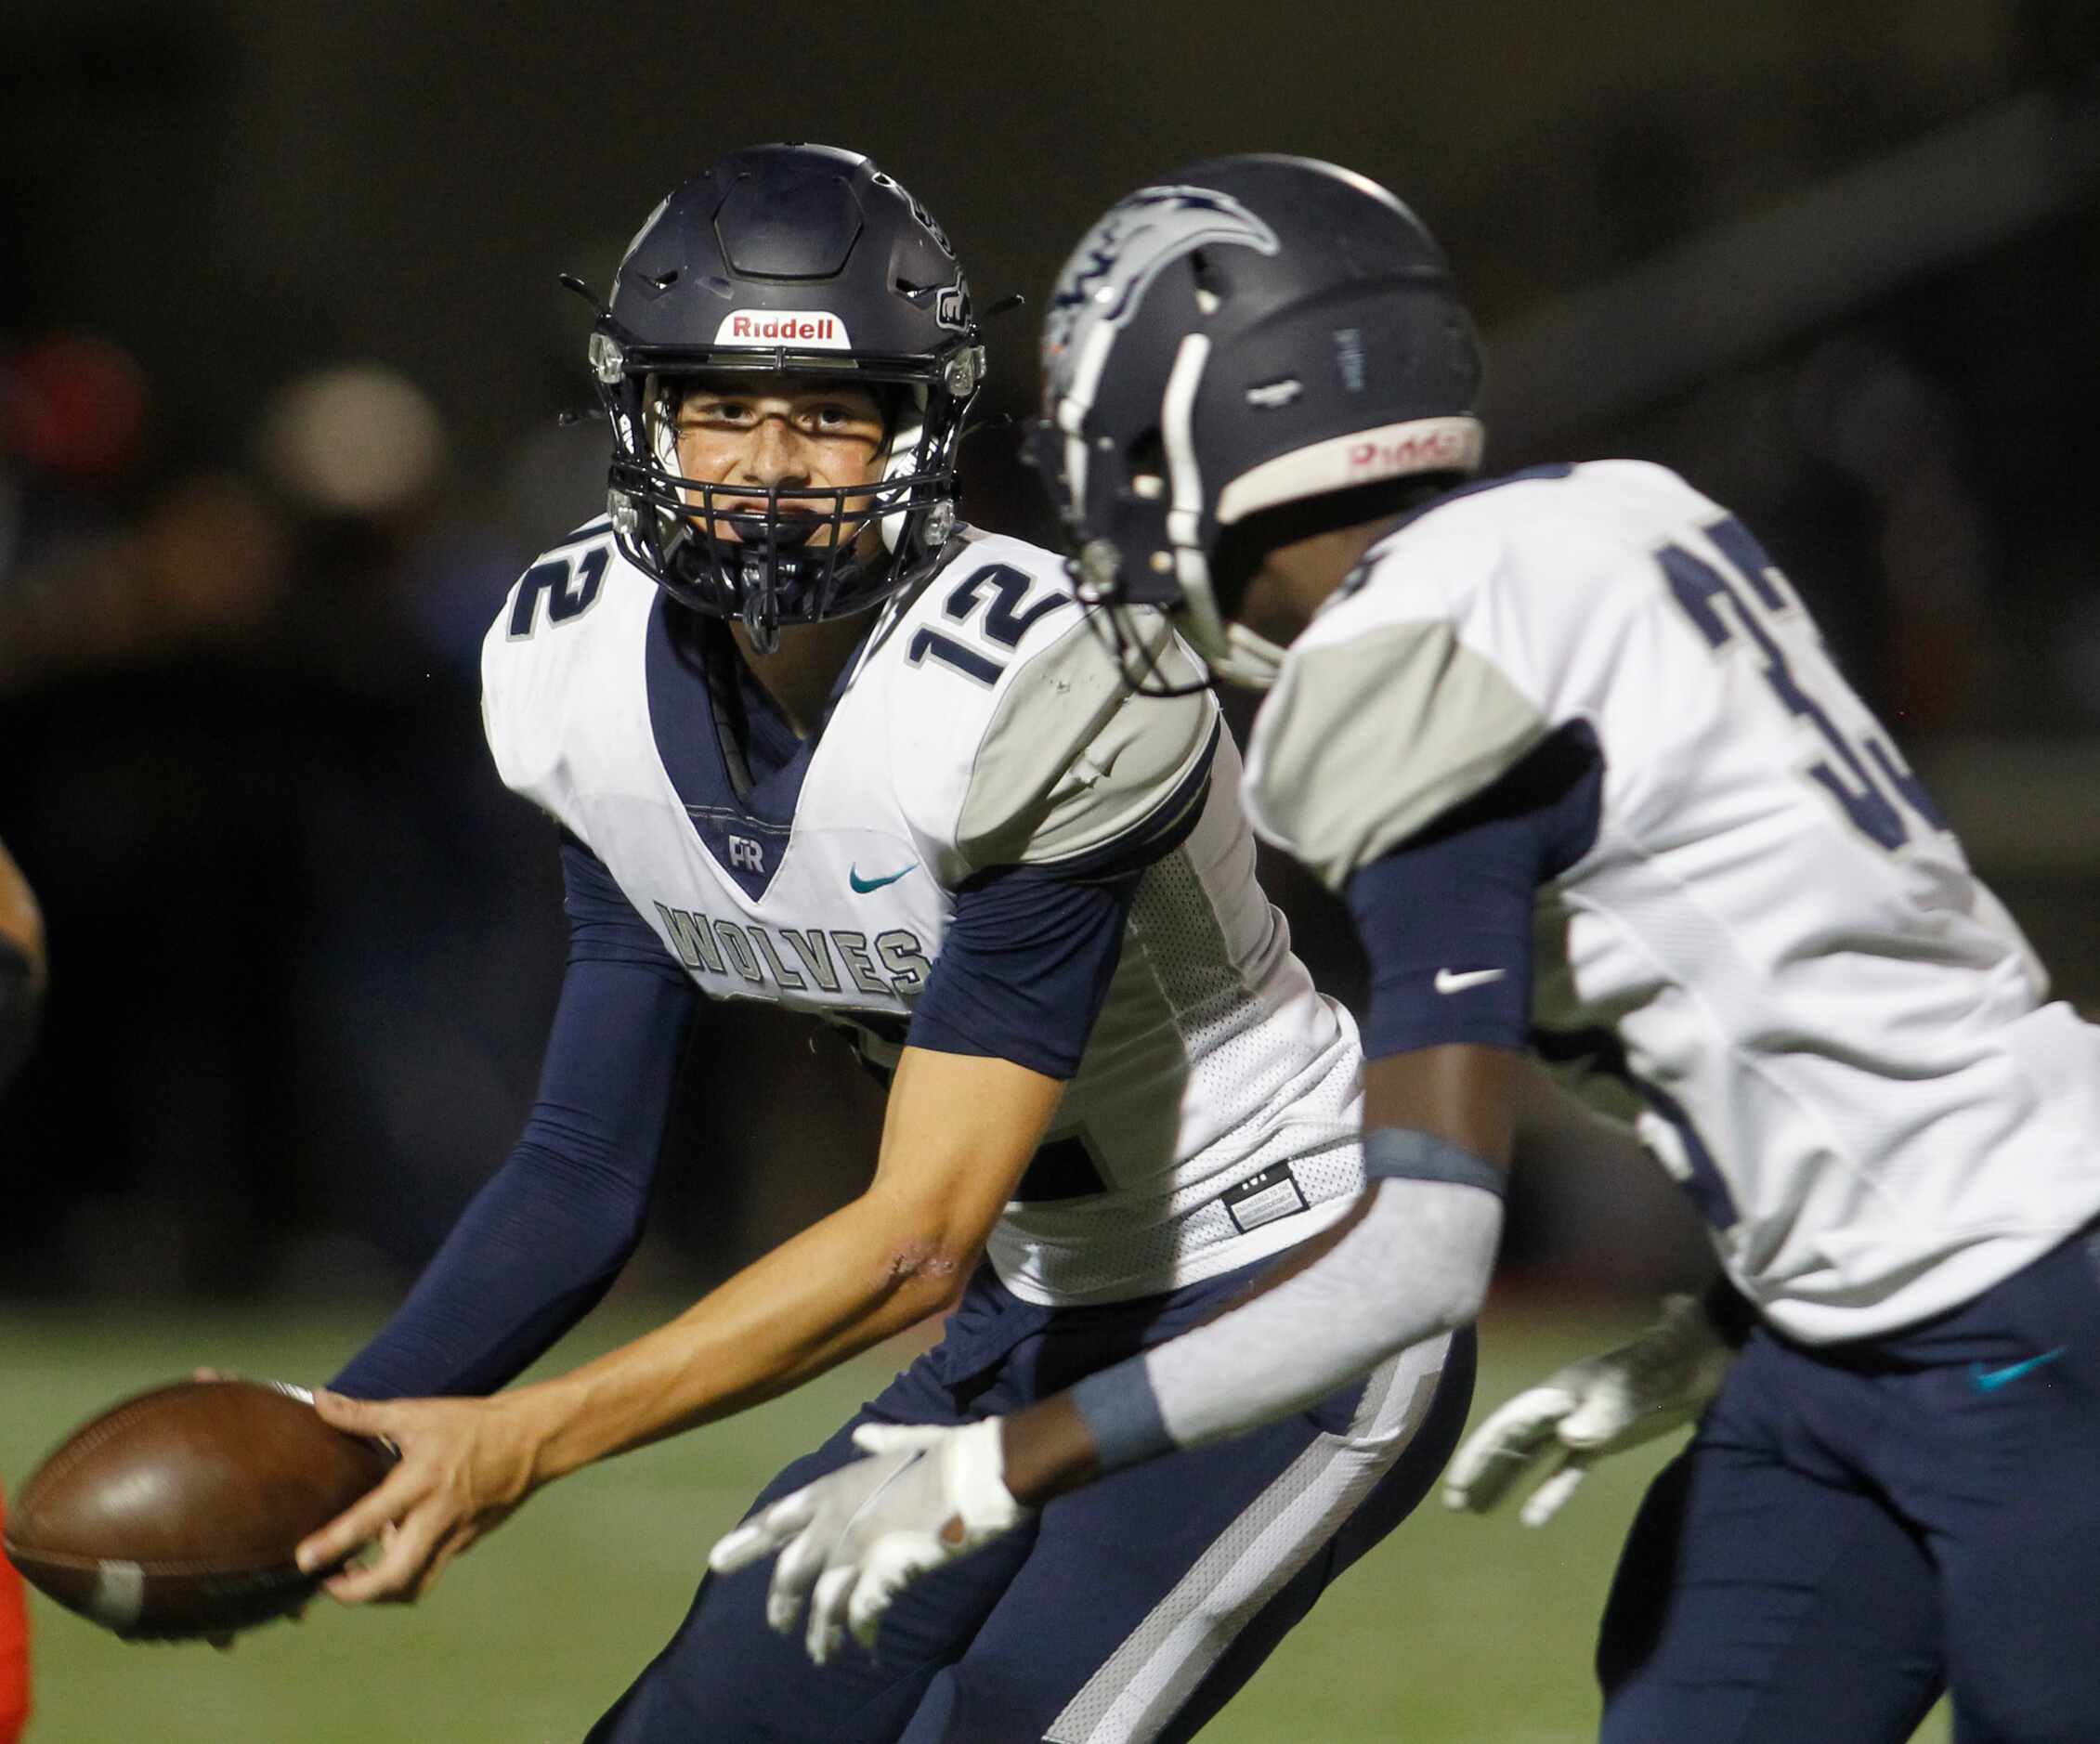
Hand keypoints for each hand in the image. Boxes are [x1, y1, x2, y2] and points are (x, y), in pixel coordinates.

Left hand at [292, 1390, 545, 1604]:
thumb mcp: (416, 1414)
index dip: (333, 1544)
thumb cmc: (471, 1425)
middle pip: (394, 1578)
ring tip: (356, 1574)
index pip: (368, 1521)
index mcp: (419, 1483)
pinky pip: (430, 1567)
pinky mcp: (465, 1544)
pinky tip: (395, 1546)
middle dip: (355, 1593)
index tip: (303, 1561)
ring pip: (414, 1585)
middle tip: (328, 1584)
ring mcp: (453, 1537)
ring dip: (380, 1591)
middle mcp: (435, 1518)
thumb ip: (363, 1414)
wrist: (531, 1441)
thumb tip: (320, 1400)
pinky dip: (406, 1569)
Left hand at [707, 1419, 1028, 1664]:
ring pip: (823, 1601)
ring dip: (819, 1631)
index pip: (776, 1520)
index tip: (717, 1560)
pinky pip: (862, 1612)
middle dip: (780, 1602)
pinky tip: (864, 1643)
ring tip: (820, 1652)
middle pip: (790, 1571)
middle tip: (777, 1626)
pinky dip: (860, 1630)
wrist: (978, 1472)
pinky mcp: (886, 1570)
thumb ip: (880, 1441)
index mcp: (835, 1487)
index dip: (746, 1542)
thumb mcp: (906, 1440)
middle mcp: (837, 1519)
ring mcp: (860, 1546)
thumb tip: (864, 1433)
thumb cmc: (946, 1453)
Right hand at [1442, 1293, 1735, 1525]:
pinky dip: (1549, 1491)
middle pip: (1512, 1440)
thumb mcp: (1638, 1386)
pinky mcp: (1606, 1438)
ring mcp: (1583, 1421)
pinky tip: (1532, 1518)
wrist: (1706, 1354)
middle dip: (1482, 1468)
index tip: (1457, 1484)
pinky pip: (1567, 1469)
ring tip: (1476, 1509)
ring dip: (1505, 1479)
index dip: (1482, 1454)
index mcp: (1560, 1389)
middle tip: (1453, 1503)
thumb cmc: (1669, 1362)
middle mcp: (1562, 1404)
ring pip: (1532, 1455)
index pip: (1511, 1425)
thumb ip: (1606, 1412)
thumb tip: (1570, 1438)